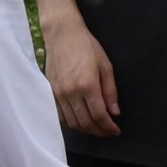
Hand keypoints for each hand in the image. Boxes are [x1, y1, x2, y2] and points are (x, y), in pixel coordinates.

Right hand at [44, 20, 121, 135]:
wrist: (62, 34)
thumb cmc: (86, 46)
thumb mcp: (105, 66)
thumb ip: (110, 92)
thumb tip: (114, 112)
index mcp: (87, 85)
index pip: (99, 115)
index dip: (108, 127)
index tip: (115, 131)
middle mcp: (71, 92)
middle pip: (85, 123)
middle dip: (99, 132)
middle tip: (108, 132)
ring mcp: (59, 93)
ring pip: (72, 122)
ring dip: (86, 129)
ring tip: (96, 128)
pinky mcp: (51, 91)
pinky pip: (60, 115)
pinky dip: (71, 122)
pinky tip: (80, 120)